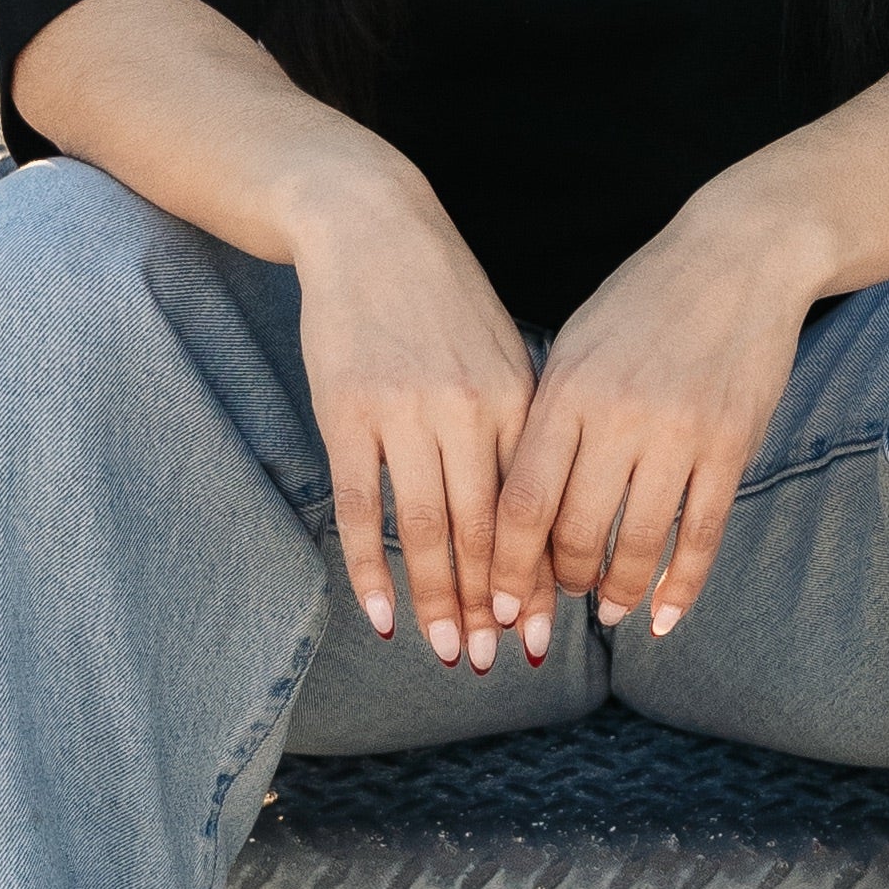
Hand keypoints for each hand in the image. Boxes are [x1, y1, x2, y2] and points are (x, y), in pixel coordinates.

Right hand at [291, 176, 541, 673]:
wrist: (370, 226)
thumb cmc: (442, 296)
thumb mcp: (501, 351)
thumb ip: (518, 425)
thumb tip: (534, 512)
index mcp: (519, 398)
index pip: (533, 509)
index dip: (536, 576)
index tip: (540, 630)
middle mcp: (468, 410)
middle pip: (484, 531)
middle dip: (492, 606)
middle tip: (495, 661)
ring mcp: (404, 413)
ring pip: (426, 529)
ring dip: (437, 601)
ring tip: (449, 653)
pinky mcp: (347, 413)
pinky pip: (360, 507)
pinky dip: (371, 567)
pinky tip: (380, 613)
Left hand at [500, 191, 819, 639]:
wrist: (741, 255)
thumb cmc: (645, 300)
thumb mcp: (578, 344)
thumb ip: (549, 417)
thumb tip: (519, 506)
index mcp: (567, 389)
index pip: (523, 502)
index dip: (507, 566)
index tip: (498, 602)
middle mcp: (619, 415)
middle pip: (576, 531)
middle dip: (561, 582)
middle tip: (557, 600)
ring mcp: (680, 432)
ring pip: (639, 543)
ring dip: (619, 592)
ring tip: (609, 609)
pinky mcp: (732, 444)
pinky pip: (703, 534)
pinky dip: (682, 585)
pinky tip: (664, 614)